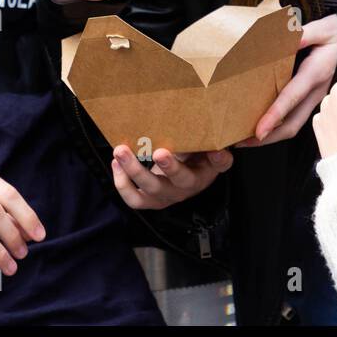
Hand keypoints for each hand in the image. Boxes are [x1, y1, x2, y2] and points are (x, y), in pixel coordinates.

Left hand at [109, 144, 232, 209]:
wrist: (179, 172)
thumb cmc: (191, 154)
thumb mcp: (205, 144)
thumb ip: (214, 137)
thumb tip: (219, 137)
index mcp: (206, 170)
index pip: (219, 165)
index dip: (218, 159)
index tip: (215, 150)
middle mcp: (187, 187)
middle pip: (181, 180)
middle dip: (168, 167)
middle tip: (158, 151)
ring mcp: (166, 195)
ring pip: (150, 191)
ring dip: (133, 172)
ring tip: (121, 151)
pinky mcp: (149, 199)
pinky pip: (134, 199)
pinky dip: (122, 183)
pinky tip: (117, 163)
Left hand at [237, 14, 336, 146]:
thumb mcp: (323, 29)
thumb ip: (305, 34)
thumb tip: (288, 38)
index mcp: (315, 74)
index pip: (292, 98)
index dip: (274, 116)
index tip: (258, 130)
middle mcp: (315, 93)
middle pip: (291, 124)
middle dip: (267, 137)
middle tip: (240, 142)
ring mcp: (315, 100)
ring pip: (293, 126)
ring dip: (270, 135)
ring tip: (245, 139)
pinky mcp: (313, 101)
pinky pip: (295, 119)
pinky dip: (277, 127)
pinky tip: (261, 125)